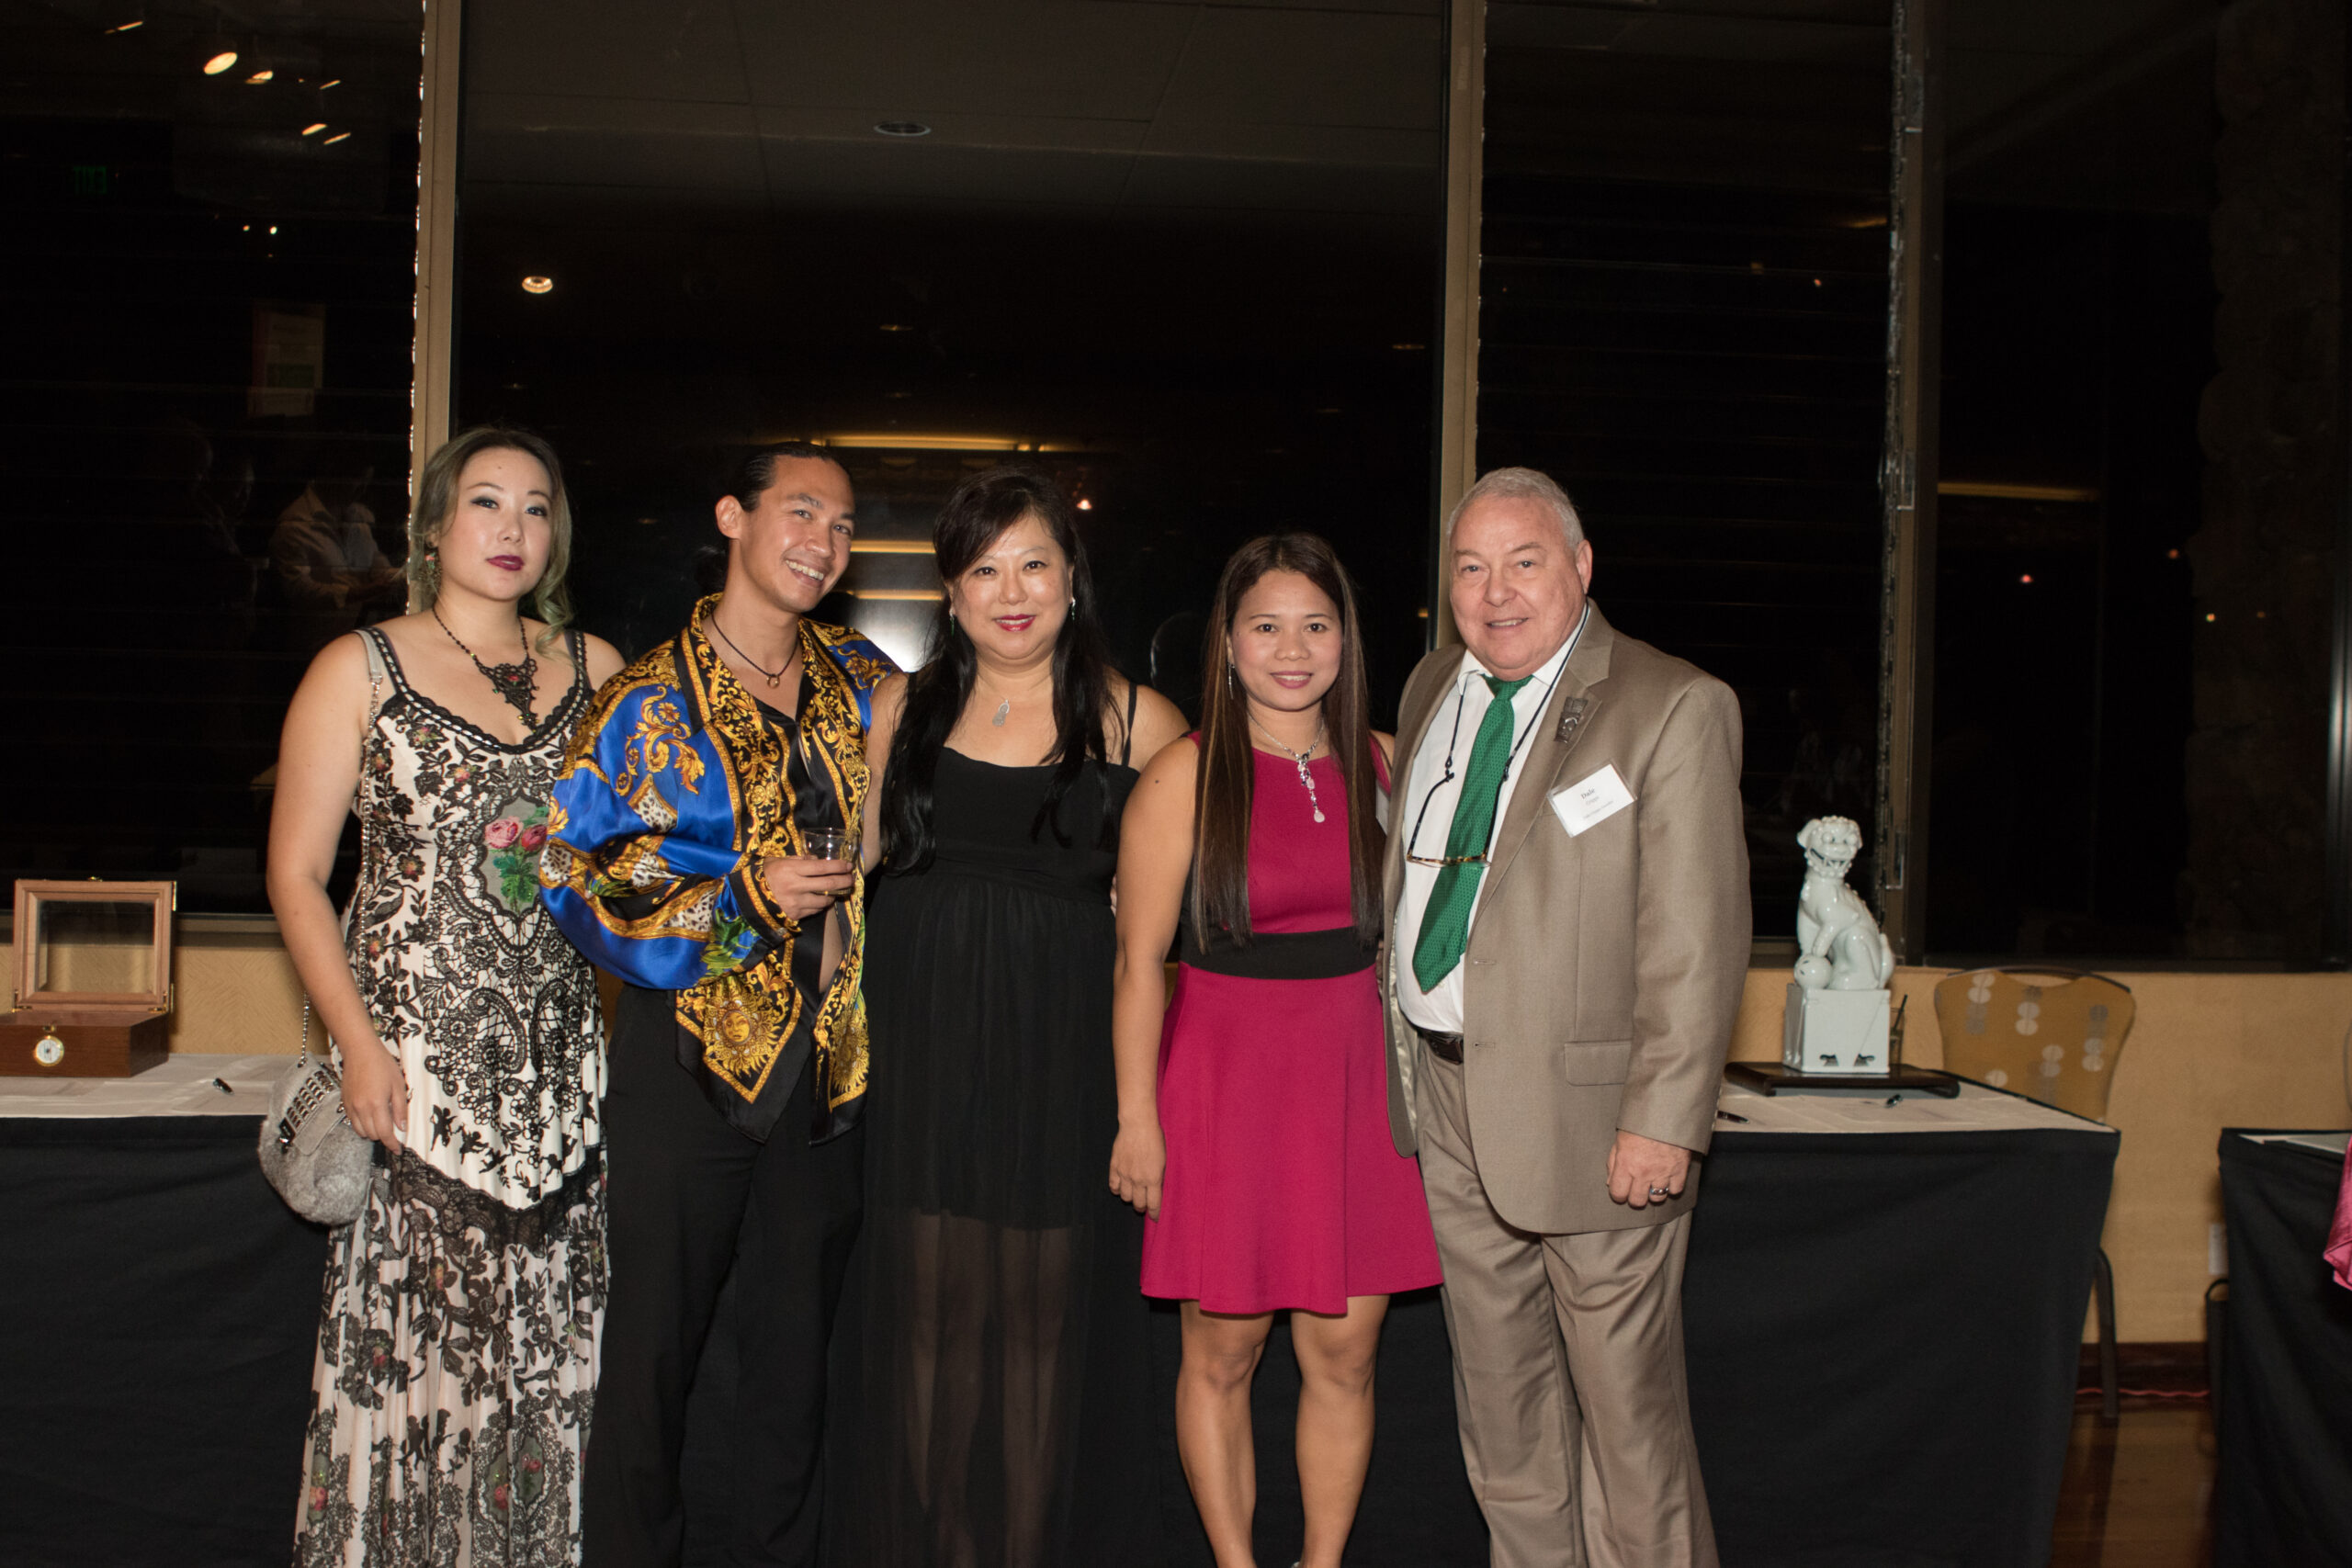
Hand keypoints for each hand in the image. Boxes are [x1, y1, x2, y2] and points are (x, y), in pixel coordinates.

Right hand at [339, 1036, 407, 1154]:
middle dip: (384, 1137)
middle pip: (372, 1135)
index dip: (392, 1144)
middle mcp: (361, 1108)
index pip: (384, 1133)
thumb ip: (400, 1109)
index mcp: (376, 1104)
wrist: (359, 1051)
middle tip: (394, 1131)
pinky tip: (372, 1116)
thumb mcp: (398, 1085)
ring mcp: (351, 1106)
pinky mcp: (345, 1103)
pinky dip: (363, 1125)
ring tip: (383, 1123)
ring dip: (372, 1132)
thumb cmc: (382, 1064)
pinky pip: (353, 1122)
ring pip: (361, 1131)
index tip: (398, 1150)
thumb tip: (402, 1128)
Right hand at [760, 855, 855, 919]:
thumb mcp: (777, 861)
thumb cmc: (764, 876)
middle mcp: (795, 886)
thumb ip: (798, 859)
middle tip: (851, 879)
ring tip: (838, 891)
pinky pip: (815, 909)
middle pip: (828, 883)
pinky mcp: (795, 915)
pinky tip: (822, 900)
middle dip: (844, 881)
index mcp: (791, 870)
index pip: (821, 867)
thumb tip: (817, 860)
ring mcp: (796, 902)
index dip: (838, 866)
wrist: (748, 899)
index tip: (848, 865)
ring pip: (824, 899)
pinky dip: (821, 904)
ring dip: (834, 895)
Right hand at [1109, 1117, 1165, 1220]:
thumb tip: (1158, 1190)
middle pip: (1139, 1203)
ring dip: (1130, 1198)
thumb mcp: (1164, 1160)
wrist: (1138, 1124)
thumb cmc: (1156, 1139)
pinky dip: (1118, 1190)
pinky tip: (1122, 1187)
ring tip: (1134, 1194)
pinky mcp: (1115, 1167)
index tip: (1156, 1217)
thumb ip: (1160, 1177)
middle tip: (1145, 1205)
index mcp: (1153, 1178)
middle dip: (1143, 1207)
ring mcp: (1125, 1174)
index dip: (1155, 1214)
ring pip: (1125, 1197)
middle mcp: (1138, 1179)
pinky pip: (1114, 1186)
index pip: (1154, 1204)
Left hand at [1607, 1128, 1690, 1208]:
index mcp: (1626, 1163)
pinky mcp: (1680, 1169)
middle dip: (1635, 1198)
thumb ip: (1613, 1163)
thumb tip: (1610, 1182)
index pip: (1618, 1193)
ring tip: (1652, 1183)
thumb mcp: (1620, 1140)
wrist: (1666, 1111)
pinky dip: (1671, 1187)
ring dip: (1653, 1194)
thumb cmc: (1640, 1123)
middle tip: (1637, 1189)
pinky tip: (1667, 1179)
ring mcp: (1663, 1172)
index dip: (1619, 1195)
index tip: (1621, 1192)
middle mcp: (1643, 1171)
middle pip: (1637, 1201)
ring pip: (1657, 1199)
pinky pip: (1675, 1190)